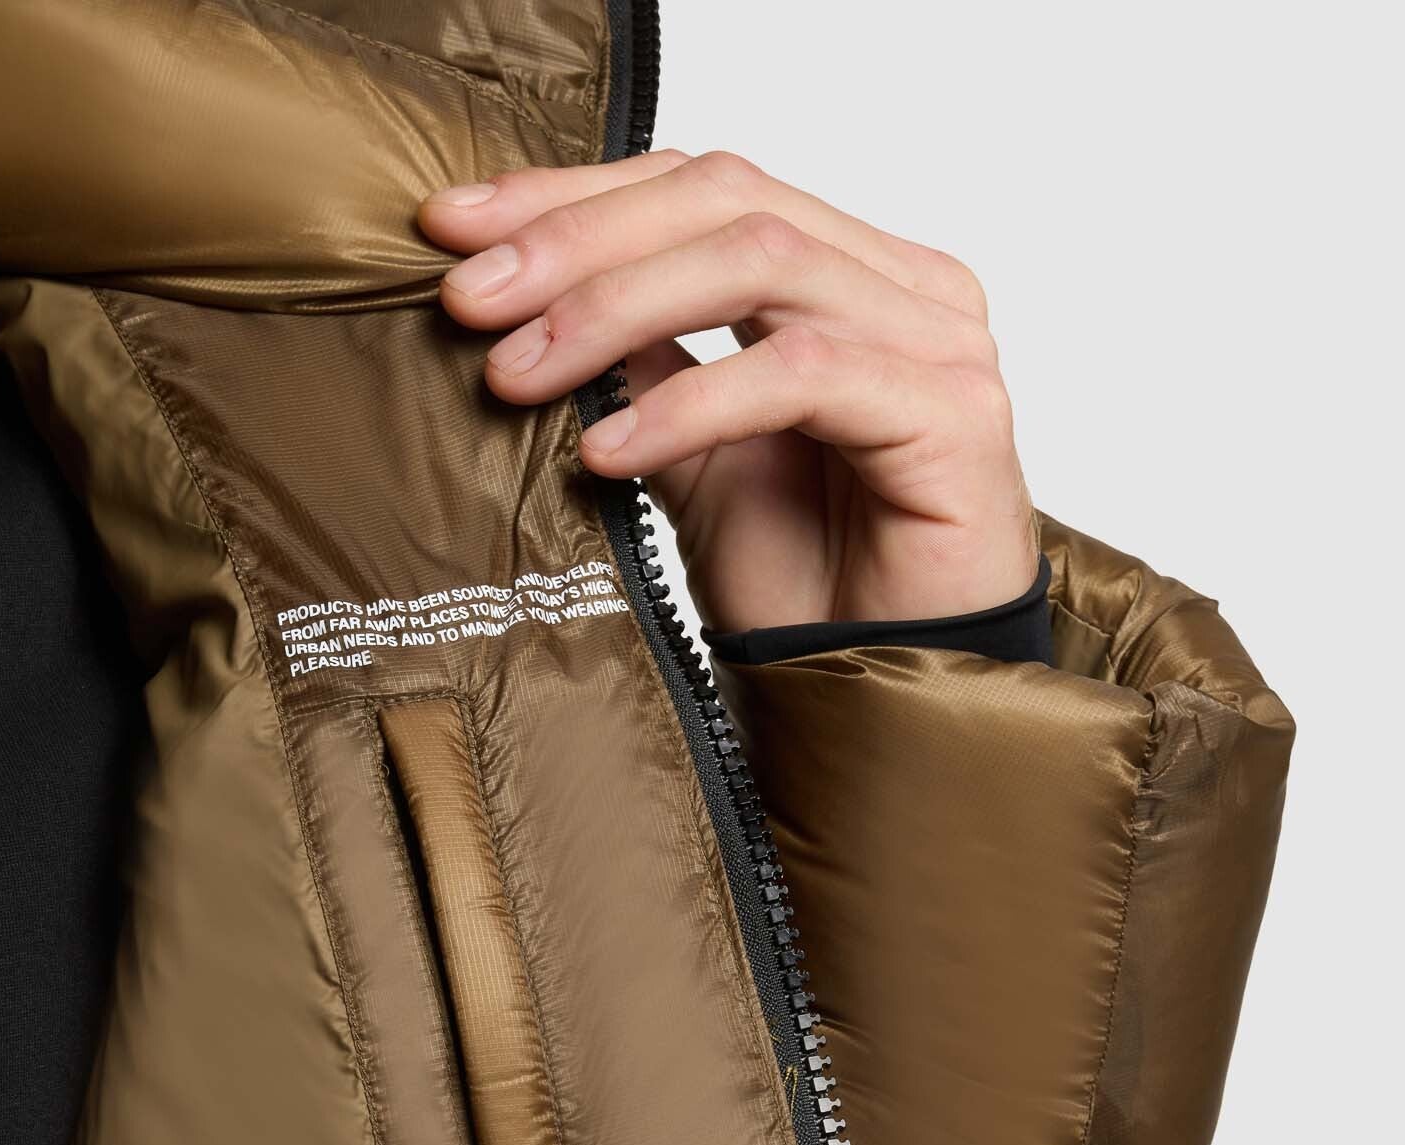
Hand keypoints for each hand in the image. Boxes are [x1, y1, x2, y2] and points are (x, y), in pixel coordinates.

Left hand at [417, 150, 1036, 635]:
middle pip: (725, 200)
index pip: (701, 188)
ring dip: (615, 311)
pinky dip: (689, 405)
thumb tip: (523, 293)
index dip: (573, 195)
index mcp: (848, 272)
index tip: (453, 231)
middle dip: (578, 242)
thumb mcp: (691, 460)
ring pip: (758, 262)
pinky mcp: (951, 412)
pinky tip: (608, 450)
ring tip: (517, 374)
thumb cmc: (812, 589)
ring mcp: (938, 340)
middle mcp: (905, 285)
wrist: (893, 696)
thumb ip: (640, 365)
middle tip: (469, 300)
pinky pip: (798, 374)